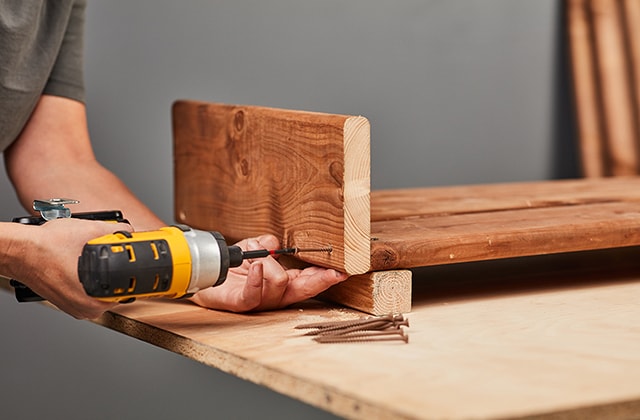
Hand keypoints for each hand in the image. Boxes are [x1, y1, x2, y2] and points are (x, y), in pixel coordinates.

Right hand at [13, 218, 133, 318]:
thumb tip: (130, 231)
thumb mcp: (90, 229)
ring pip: (101, 288)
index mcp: (97, 299)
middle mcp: (87, 309)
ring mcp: (76, 307)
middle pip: (116, 286)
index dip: (130, 266)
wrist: (20, 251)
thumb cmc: (46, 246)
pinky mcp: (67, 303)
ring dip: (100, 273)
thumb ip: (116, 230)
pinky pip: (86, 290)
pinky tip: (80, 265)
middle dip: (115, 268)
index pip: (128, 285)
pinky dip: (87, 277)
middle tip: (107, 253)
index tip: (129, 257)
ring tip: (89, 257)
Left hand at [190, 234, 348, 311]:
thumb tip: (274, 244)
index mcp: (283, 282)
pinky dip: (256, 278)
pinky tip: (255, 268)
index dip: (325, 275)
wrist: (207, 279)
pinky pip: (254, 294)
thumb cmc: (233, 267)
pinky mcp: (242, 303)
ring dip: (268, 263)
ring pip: (279, 282)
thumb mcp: (254, 248)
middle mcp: (276, 294)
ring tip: (255, 256)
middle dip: (320, 280)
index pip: (309, 280)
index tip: (342, 270)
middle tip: (333, 272)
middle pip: (304, 289)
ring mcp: (261, 300)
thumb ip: (267, 245)